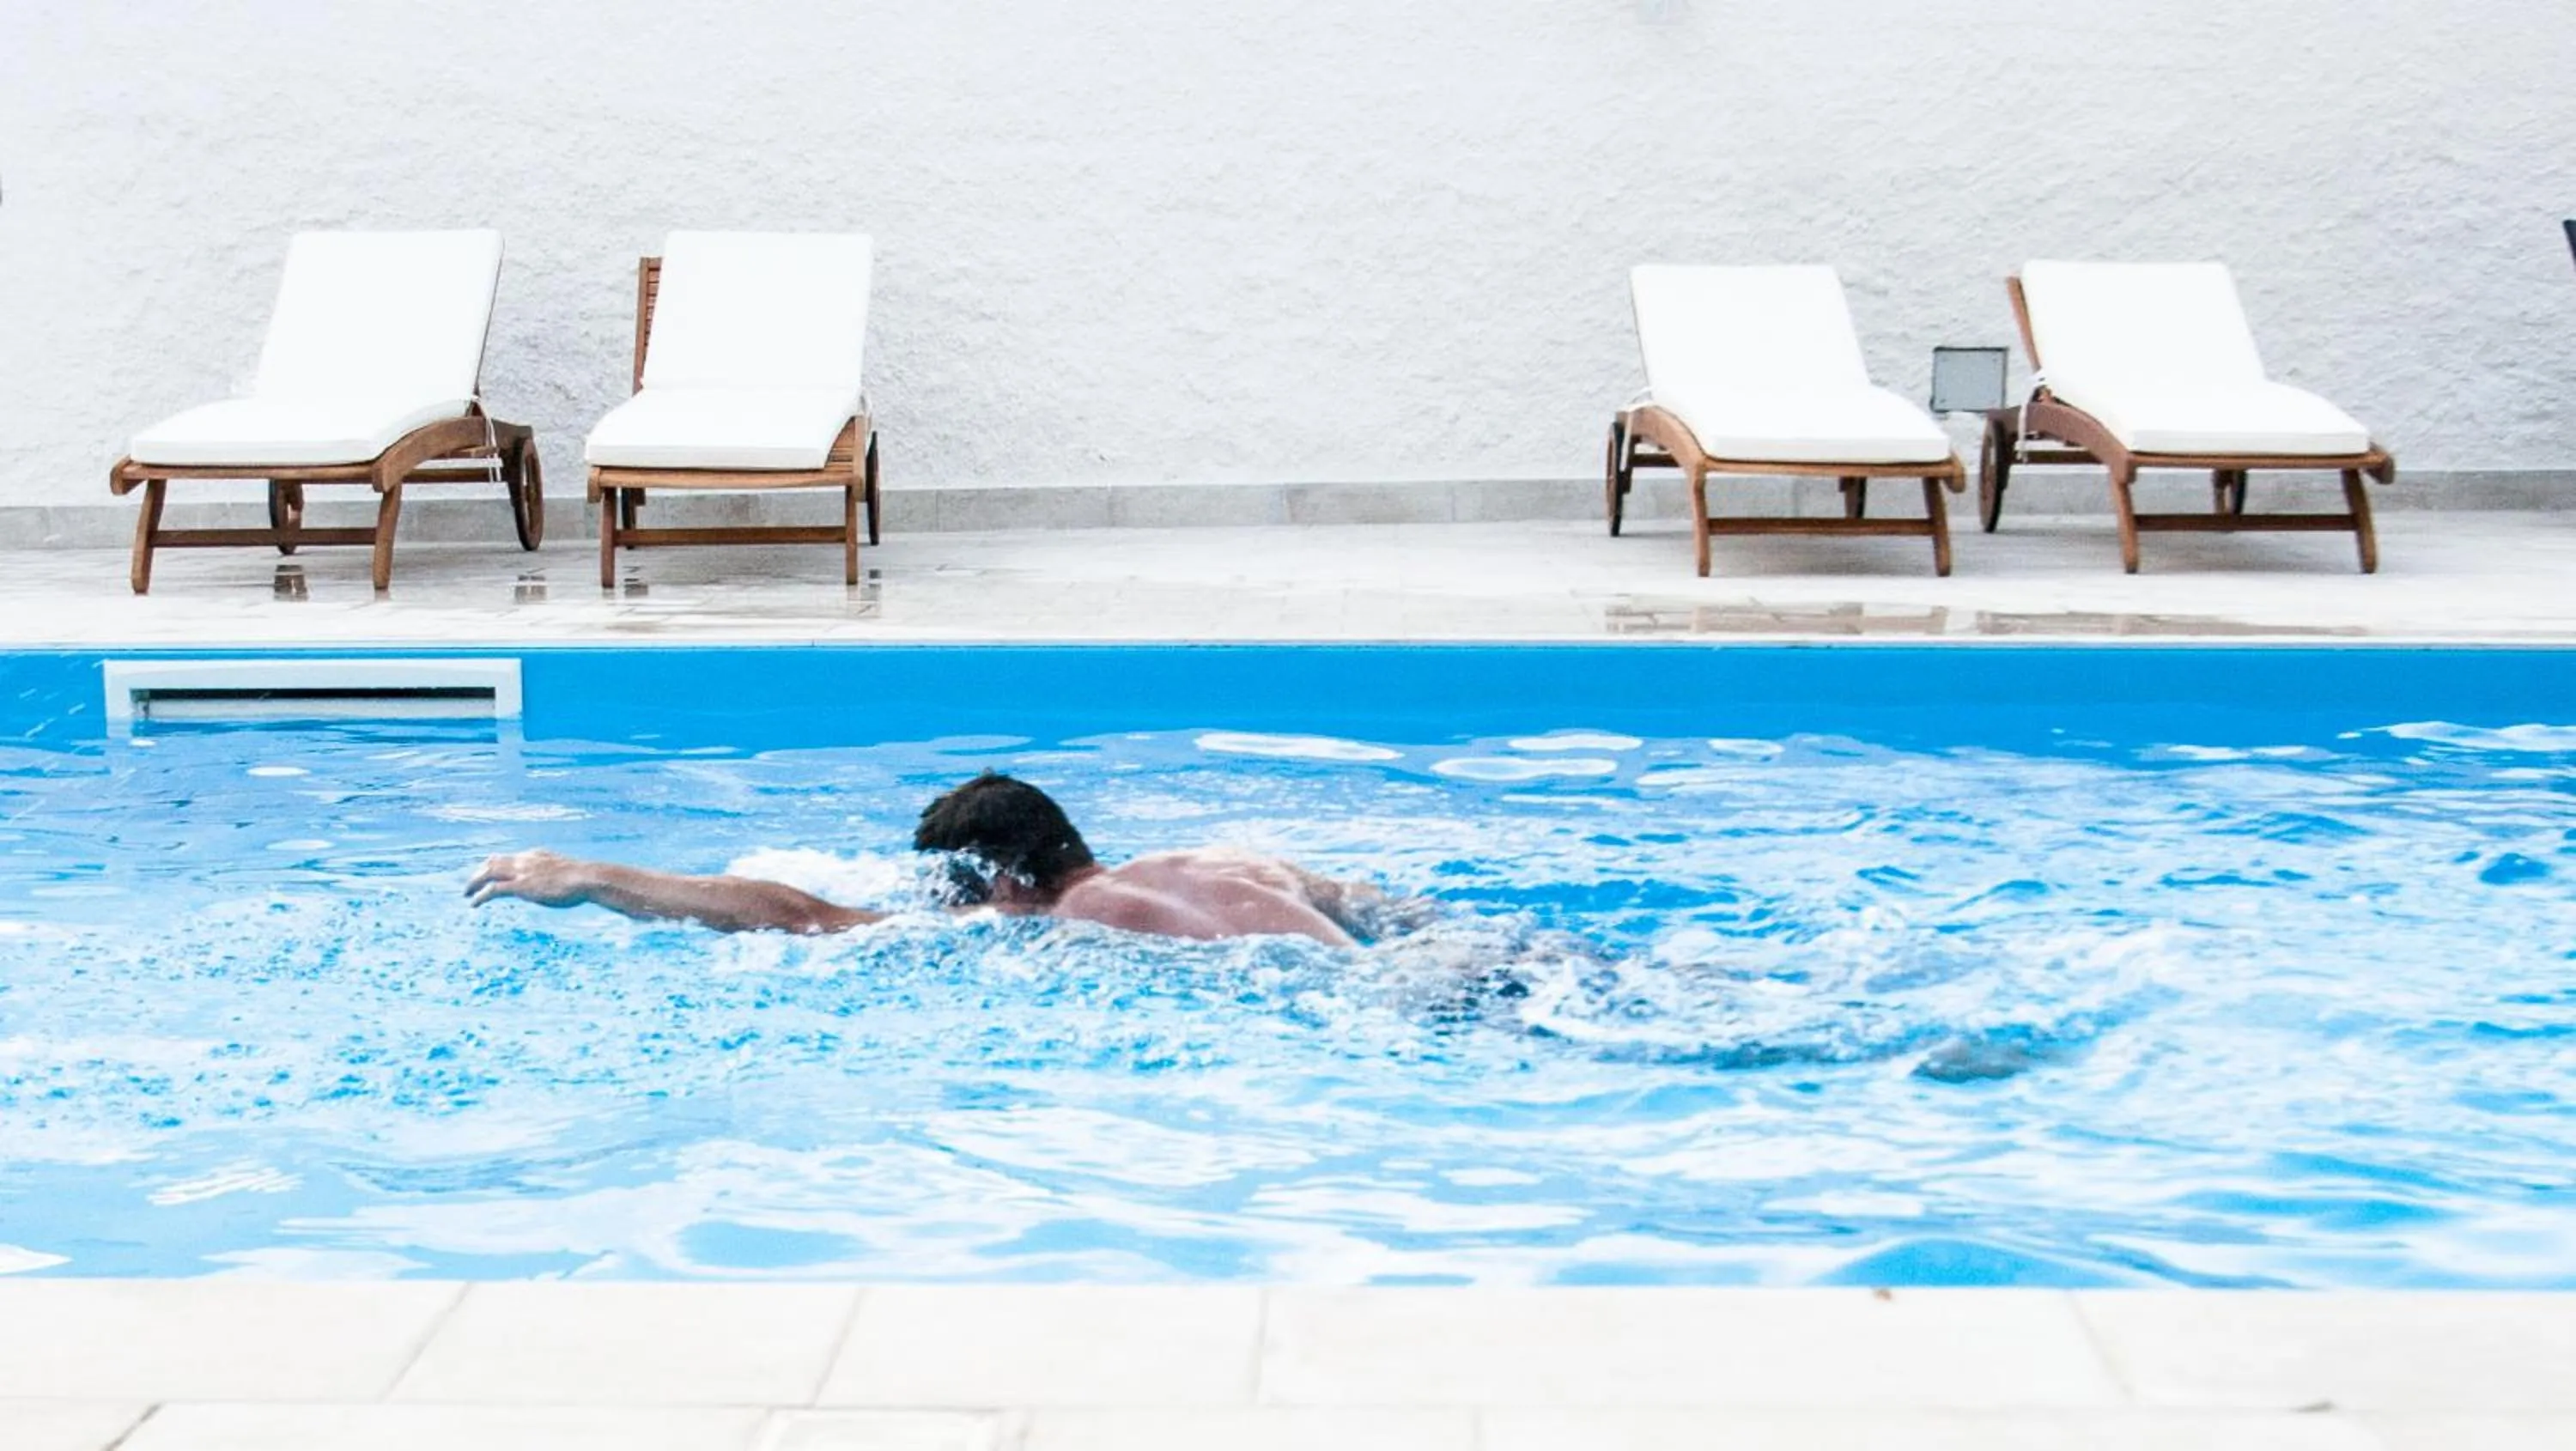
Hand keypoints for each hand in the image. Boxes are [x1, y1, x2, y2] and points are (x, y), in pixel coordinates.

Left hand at [466, 850, 599, 909]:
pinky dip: (480, 896)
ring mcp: (522, 872)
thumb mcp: (568, 874)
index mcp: (535, 856)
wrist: (586, 878)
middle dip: (479, 873)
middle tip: (470, 885)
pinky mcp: (520, 886)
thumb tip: (560, 883)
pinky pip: (493, 890)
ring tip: (466, 894)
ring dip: (474, 883)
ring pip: (488, 873)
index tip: (487, 868)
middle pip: (494, 863)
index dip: (494, 863)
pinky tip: (473, 904)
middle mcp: (525, 860)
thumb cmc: (584, 879)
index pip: (509, 857)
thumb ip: (556, 876)